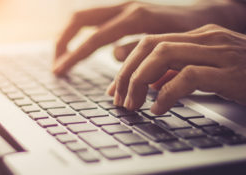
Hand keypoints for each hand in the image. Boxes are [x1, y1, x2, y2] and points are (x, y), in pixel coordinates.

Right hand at [53, 0, 245, 74]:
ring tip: (61, 58)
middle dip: (63, 41)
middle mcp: (125, 7)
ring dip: (69, 37)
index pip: (95, 38)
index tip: (59, 70)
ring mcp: (123, 7)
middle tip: (56, 63)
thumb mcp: (167, 46)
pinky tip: (80, 49)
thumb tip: (114, 56)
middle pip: (80, 19)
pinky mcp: (124, 11)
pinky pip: (95, 21)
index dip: (74, 56)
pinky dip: (83, 35)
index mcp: (135, 18)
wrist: (204, 15)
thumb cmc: (189, 33)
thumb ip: (139, 51)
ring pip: (85, 17)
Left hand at [106, 24, 245, 113]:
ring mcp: (219, 52)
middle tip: (119, 99)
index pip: (150, 42)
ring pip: (163, 55)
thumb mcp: (208, 72)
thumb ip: (179, 73)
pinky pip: (187, 77)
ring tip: (133, 104)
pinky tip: (158, 109)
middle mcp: (206, 38)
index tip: (115, 88)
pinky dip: (166, 93)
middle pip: (150, 46)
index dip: (127, 65)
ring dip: (140, 81)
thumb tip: (150, 84)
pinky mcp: (230, 72)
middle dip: (128, 73)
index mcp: (199, 35)